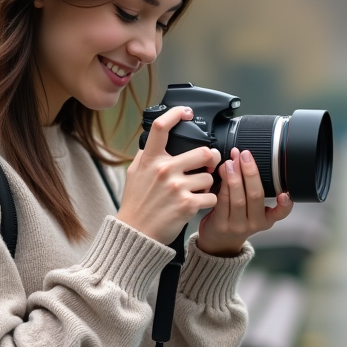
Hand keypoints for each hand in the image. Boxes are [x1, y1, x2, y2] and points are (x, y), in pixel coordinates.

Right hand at [116, 106, 220, 245]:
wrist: (136, 233)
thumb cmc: (136, 204)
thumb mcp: (134, 174)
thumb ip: (146, 156)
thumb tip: (154, 138)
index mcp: (150, 160)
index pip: (161, 127)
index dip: (176, 114)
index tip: (186, 113)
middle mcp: (164, 170)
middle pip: (203, 152)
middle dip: (212, 158)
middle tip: (211, 163)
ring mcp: (176, 187)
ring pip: (210, 176)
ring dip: (208, 183)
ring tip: (198, 189)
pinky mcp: (187, 204)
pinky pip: (211, 196)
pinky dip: (209, 200)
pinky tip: (198, 203)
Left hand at [196, 147, 292, 256]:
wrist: (218, 242)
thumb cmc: (236, 220)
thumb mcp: (252, 211)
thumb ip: (252, 190)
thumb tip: (243, 160)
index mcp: (266, 220)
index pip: (280, 213)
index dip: (285, 204)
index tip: (285, 194)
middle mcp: (254, 224)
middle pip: (255, 196)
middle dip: (251, 173)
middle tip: (245, 155)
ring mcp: (237, 225)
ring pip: (238, 198)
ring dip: (234, 176)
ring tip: (231, 161)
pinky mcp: (221, 224)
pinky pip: (223, 201)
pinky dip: (223, 184)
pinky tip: (222, 172)